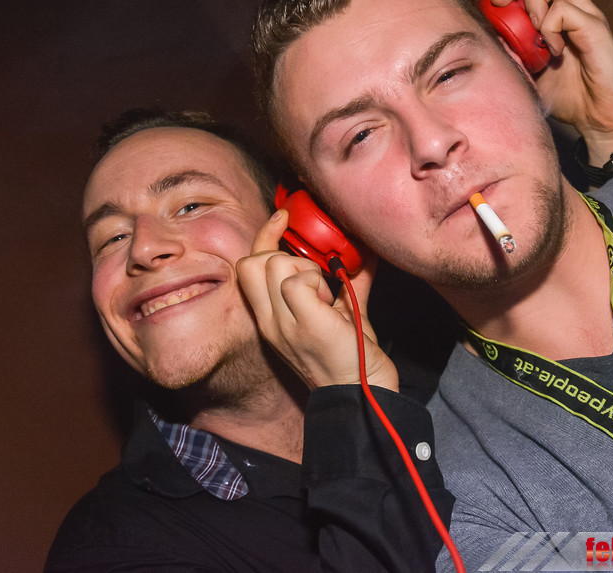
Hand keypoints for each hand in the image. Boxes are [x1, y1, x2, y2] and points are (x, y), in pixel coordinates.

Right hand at [235, 209, 397, 390]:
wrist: (363, 393)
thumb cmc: (353, 355)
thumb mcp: (345, 312)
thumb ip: (346, 282)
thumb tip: (361, 252)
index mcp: (271, 317)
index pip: (249, 264)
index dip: (265, 235)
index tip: (284, 219)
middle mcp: (270, 321)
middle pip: (254, 260)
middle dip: (286, 255)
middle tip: (316, 280)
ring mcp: (284, 323)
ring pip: (276, 264)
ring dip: (308, 271)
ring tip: (327, 297)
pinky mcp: (304, 324)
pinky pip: (298, 281)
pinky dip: (319, 284)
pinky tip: (333, 305)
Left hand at [477, 0, 612, 165]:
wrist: (601, 122)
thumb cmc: (570, 100)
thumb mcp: (529, 75)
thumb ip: (512, 54)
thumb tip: (489, 36)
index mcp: (557, 20)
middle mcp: (573, 12)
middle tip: (498, 2)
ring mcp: (586, 18)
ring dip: (534, 0)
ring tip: (532, 31)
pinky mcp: (596, 30)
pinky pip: (566, 10)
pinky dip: (551, 26)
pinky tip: (552, 51)